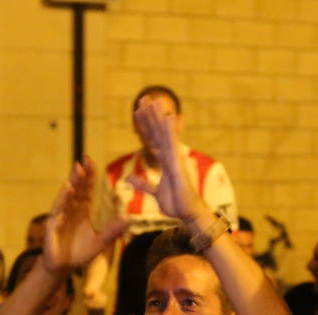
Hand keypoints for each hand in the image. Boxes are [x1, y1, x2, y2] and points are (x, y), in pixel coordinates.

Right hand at [43, 159, 126, 272]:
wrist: (62, 268)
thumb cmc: (79, 253)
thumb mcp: (100, 242)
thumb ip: (112, 231)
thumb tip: (127, 219)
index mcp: (81, 211)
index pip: (86, 190)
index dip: (90, 177)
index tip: (93, 163)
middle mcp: (70, 210)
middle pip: (76, 189)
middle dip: (80, 174)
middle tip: (85, 160)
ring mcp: (59, 216)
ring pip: (66, 196)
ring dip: (72, 182)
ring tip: (77, 170)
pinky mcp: (52, 226)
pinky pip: (58, 211)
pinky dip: (63, 200)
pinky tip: (68, 189)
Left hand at [127, 96, 207, 222]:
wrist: (189, 214)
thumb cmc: (176, 204)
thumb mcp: (155, 193)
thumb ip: (143, 184)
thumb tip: (129, 178)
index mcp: (165, 162)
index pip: (152, 140)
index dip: (144, 126)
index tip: (137, 112)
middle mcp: (170, 157)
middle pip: (157, 132)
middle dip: (150, 116)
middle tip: (144, 98)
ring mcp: (175, 159)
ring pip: (164, 134)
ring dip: (158, 118)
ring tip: (153, 101)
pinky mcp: (178, 164)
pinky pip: (173, 145)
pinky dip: (171, 131)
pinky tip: (169, 117)